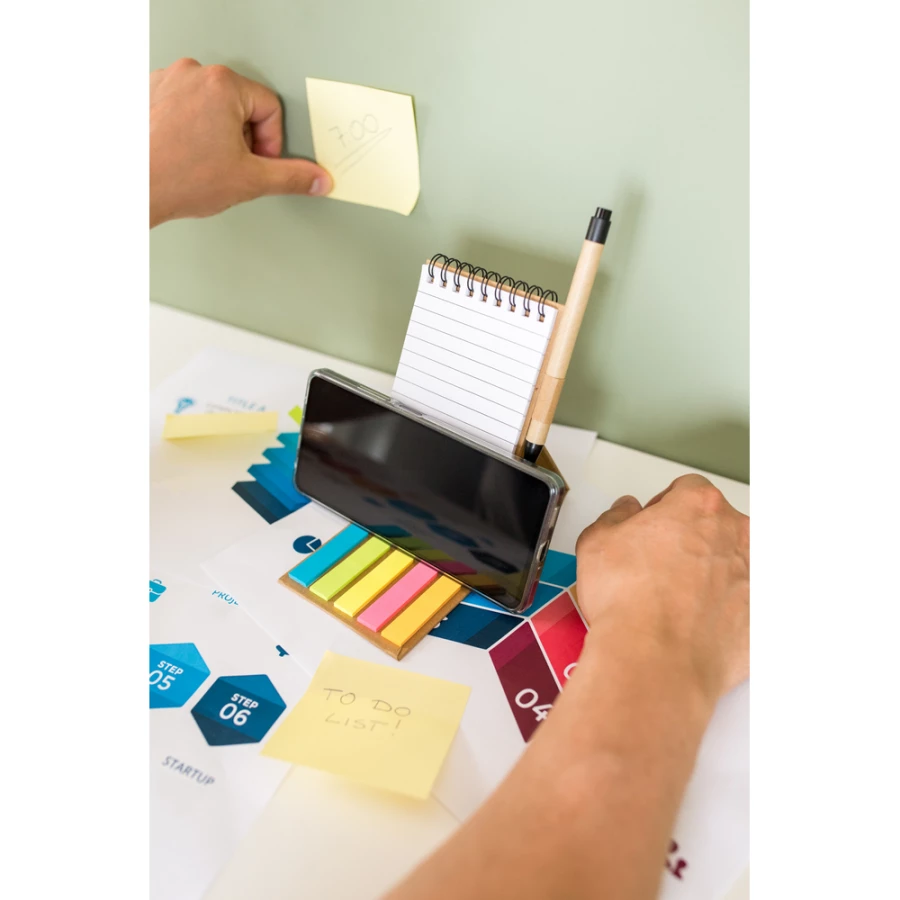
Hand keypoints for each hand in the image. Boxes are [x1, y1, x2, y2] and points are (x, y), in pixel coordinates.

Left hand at [150, 59, 331, 226]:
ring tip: (203, 162)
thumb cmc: (179, 177)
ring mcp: (166, 81)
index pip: (269, 109)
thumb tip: (317, 179)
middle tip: (229, 166)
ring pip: (211, 108)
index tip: (256, 164)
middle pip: (240, 106)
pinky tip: (184, 155)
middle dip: (242, 139)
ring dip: (216, 135)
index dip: (270, 144)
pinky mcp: (147, 95)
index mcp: (223, 85)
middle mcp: (193, 74)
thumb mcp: (250, 181)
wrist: (131, 188)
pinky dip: (189, 131)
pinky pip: (183, 108)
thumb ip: (291, 177)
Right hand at [575, 474, 748, 702]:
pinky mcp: (758, 619)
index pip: (687, 490)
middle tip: (658, 563)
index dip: (664, 507)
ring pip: (730, 566)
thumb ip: (615, 516)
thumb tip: (624, 513)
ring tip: (673, 599)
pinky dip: (721, 612)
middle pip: (715, 525)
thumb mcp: (597, 541)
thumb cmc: (630, 600)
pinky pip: (740, 607)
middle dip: (690, 539)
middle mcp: (736, 536)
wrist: (654, 659)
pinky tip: (690, 625)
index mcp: (700, 505)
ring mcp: (752, 578)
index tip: (650, 527)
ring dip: (708, 575)